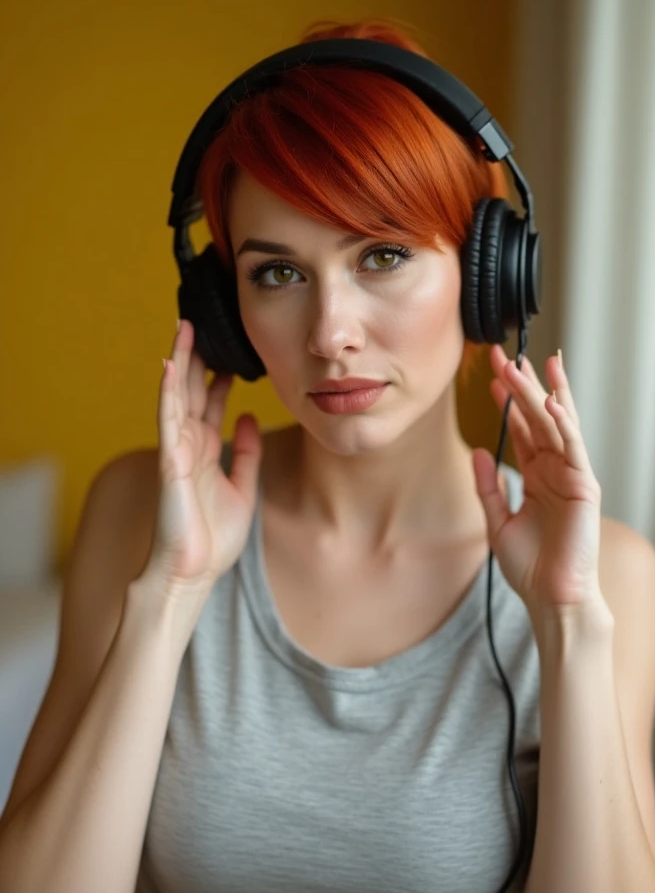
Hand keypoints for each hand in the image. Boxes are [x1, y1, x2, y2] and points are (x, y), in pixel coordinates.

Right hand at [146, 318, 262, 592]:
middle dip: (197, 356)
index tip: (230, 345)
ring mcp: (177, 451)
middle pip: (192, 390)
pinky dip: (169, 392)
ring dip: (181, 361)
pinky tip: (171, 365)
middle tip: (204, 319)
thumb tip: (247, 416)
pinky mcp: (170, 462)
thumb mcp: (242, 487)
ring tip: (185, 327)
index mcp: (205, 451)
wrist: (193, 572)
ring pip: (178, 396)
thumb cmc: (213, 537)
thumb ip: (246, 453)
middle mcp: (188, 445)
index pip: (210, 402)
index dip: (218, 373)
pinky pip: (168, 420)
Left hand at [472, 345, 606, 616]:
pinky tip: (552, 401)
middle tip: (505, 357)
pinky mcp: (584, 485)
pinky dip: (564, 423)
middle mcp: (555, 471)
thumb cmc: (530, 566)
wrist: (551, 597)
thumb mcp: (497, 520)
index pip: (522, 430)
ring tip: (529, 364)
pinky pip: (573, 447)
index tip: (492, 377)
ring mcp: (571, 475)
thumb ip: (488, 485)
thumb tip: (478, 449)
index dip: (508, 403)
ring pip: (555, 425)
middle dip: (523, 387)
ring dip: (542, 393)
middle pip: (538, 418)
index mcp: (537, 477)